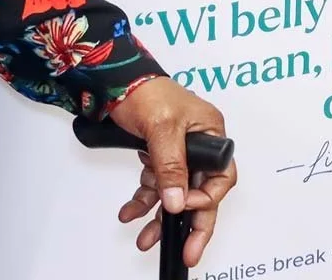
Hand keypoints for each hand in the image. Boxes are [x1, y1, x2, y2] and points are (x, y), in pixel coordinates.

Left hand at [109, 78, 236, 265]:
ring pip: (175, 195)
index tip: (184, 208)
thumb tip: (178, 200)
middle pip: (200, 192)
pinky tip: (130, 212)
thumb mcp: (161, 127)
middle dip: (191, 224)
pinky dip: (143, 201)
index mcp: (210, 132)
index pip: (220, 177)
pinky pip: (155, 187)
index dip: (205, 198)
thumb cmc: (143, 89)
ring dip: (160, 217)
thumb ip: (171, 165)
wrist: (111, 79)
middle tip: (188, 252)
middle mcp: (198, 145)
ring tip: (146, 238)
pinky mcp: (158, 157)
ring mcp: (177, 153)